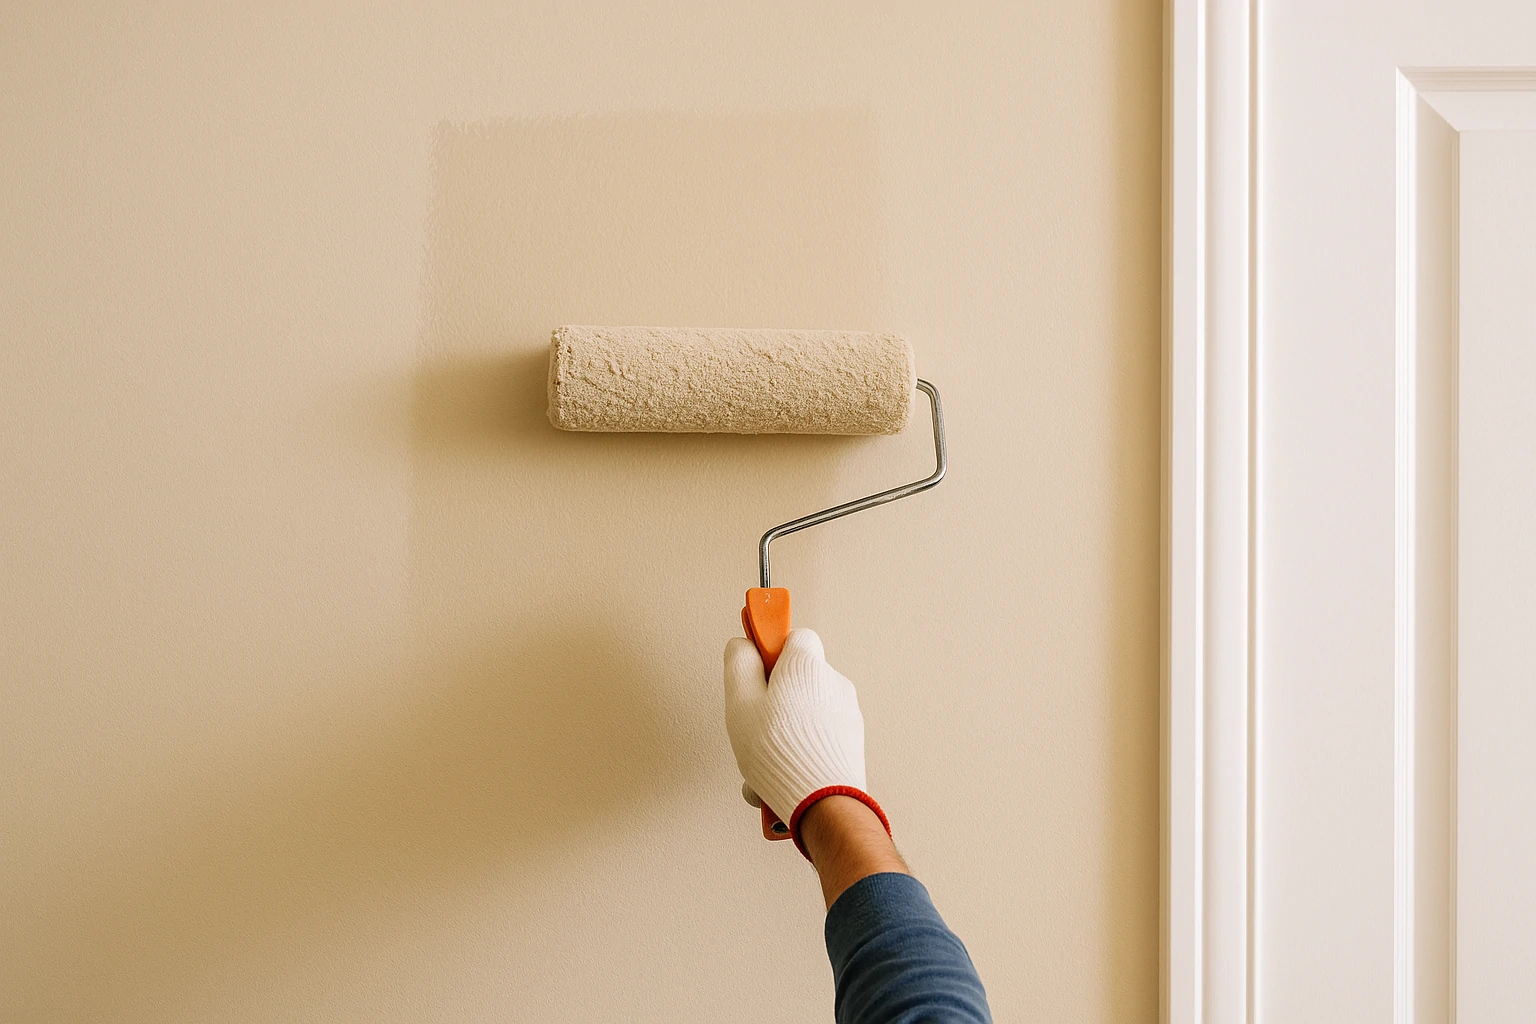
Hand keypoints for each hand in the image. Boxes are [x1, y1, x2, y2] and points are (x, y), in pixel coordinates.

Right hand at [723, 629, 889, 852]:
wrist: (824, 805)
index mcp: (807, 666)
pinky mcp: (850, 744)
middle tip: (752, 724)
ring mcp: (846, 715)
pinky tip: (779, 778)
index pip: (792, 635)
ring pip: (801, 715)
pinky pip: (814, 740)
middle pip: (794, 680)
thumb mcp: (739, 702)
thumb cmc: (780, 754)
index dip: (769, 648)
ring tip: (763, 763)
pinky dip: (795, 753)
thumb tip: (741, 644)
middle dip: (770, 702)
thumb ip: (738, 663)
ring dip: (779, 734)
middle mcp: (833, 684)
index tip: (753, 660)